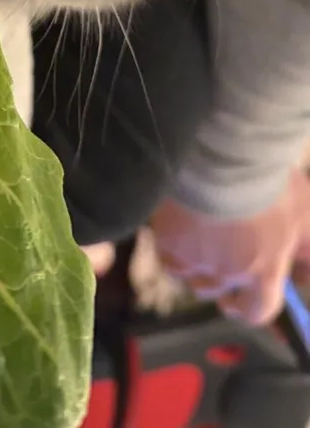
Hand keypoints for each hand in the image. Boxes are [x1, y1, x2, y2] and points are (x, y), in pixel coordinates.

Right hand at [150, 170, 309, 324]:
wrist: (222, 152)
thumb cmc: (267, 180)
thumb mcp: (306, 213)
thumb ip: (308, 251)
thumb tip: (304, 277)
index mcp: (263, 271)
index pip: (256, 311)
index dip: (248, 306)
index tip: (241, 298)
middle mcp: (227, 272)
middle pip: (216, 292)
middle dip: (219, 279)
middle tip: (221, 252)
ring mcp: (194, 258)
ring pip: (189, 276)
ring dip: (195, 264)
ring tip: (201, 234)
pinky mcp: (168, 240)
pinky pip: (167, 256)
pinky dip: (173, 247)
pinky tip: (181, 226)